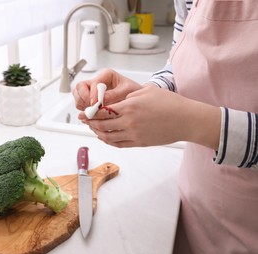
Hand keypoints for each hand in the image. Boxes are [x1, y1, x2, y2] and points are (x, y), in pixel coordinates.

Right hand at [72, 68, 142, 110]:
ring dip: (82, 104)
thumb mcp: (127, 92)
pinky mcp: (90, 99)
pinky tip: (92, 114)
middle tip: (91, 108)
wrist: (137, 100)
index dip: (93, 94)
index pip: (93, 83)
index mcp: (106, 75)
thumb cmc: (134, 92)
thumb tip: (101, 101)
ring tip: (92, 112)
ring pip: (77, 95)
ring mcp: (91, 90)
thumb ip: (114, 95)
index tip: (96, 104)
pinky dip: (83, 109)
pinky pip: (80, 103)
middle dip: (83, 98)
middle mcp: (97, 82)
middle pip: (80, 87)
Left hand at [81, 86, 220, 148]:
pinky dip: (108, 141)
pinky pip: (118, 144)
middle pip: (101, 125)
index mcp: (130, 106)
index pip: (102, 110)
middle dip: (90, 122)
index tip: (84, 111)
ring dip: (98, 133)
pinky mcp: (139, 143)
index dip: (90, 111)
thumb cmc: (170, 103)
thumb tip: (114, 102)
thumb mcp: (147, 91)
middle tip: (85, 119)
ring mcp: (134, 134)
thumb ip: (128, 96)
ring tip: (93, 128)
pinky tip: (105, 136)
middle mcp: (129, 122)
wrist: (187, 120)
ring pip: (108, 137)